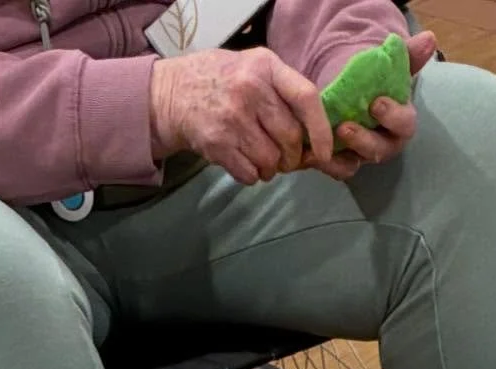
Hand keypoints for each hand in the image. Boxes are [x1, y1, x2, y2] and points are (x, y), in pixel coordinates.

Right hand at [149, 47, 352, 184]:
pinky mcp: (217, 143)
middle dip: (292, 156)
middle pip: (291, 138)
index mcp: (265, 67)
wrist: (171, 93)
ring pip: (272, 161)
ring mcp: (232, 117)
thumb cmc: (224, 83)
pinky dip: (252, 175)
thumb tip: (320, 138)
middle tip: (284, 156)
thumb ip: (286, 94)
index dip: (321, 130)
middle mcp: (249, 89)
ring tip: (259, 155)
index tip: (324, 151)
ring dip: (271, 168)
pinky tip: (242, 160)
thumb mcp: (254, 69)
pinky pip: (250, 175)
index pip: (306, 98)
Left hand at [332, 32, 436, 165]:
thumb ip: (408, 56)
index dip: (393, 116)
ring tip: (328, 138)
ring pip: (358, 164)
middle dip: (364, 141)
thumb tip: (429, 39)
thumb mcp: (390, 68)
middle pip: (380, 150)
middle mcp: (386, 143)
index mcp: (401, 123)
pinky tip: (314, 152)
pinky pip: (338, 169)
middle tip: (345, 127)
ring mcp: (364, 155)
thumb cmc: (377, 85)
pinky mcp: (345, 161)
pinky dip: (328, 163)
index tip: (377, 102)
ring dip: (344, 154)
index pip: (405, 124)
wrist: (353, 96)